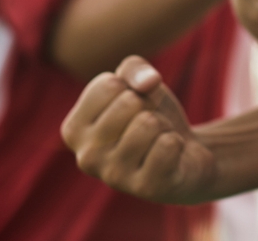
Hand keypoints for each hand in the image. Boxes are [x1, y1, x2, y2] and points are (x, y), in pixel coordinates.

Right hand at [61, 56, 215, 202]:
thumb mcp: (137, 83)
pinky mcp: (146, 188)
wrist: (184, 152)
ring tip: (157, 139)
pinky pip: (168, 144)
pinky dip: (176, 142)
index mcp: (73, 130)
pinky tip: (169, 156)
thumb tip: (148, 82)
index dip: (132, 87)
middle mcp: (86, 158)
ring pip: (149, 123)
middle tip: (149, 123)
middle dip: (149, 106)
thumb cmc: (151, 115)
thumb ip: (134, 69)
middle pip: (128, 102)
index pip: (107, 85)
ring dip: (162, 125)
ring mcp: (114, 177)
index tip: (134, 105)